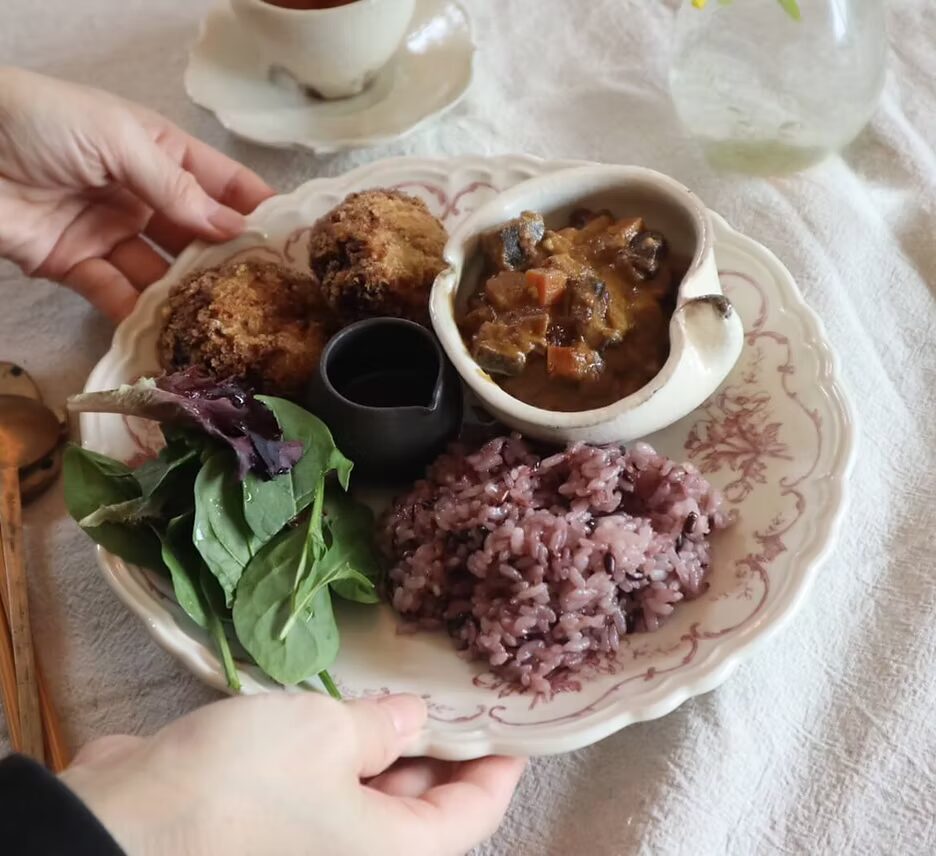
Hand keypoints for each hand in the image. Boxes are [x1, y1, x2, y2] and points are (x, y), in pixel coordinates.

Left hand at [0, 67, 273, 320]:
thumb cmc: (39, 120)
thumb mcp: (117, 136)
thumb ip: (174, 185)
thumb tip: (233, 228)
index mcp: (158, 152)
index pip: (221, 184)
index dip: (256, 209)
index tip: (292, 242)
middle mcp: (142, 195)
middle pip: (197, 235)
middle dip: (227, 263)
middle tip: (265, 295)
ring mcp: (112, 233)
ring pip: (163, 272)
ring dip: (189, 296)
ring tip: (224, 323)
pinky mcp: (77, 267)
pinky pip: (119, 296)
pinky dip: (142, 316)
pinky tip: (172, 335)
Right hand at [61, 693, 524, 855]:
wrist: (124, 826)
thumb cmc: (243, 785)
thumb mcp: (328, 737)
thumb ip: (386, 726)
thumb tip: (419, 722)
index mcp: (391, 853)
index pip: (473, 814)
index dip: (499, 766)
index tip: (515, 726)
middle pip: (425, 806)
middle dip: (442, 748)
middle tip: (454, 689)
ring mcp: (312, 843)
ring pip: (374, 795)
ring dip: (390, 745)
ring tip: (406, 690)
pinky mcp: (273, 823)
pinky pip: (329, 788)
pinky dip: (343, 752)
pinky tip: (345, 709)